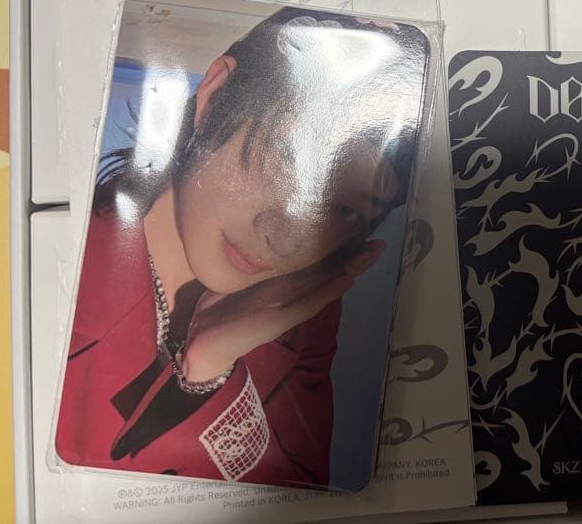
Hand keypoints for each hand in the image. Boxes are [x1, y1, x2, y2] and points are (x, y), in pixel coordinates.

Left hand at [179, 240, 383, 381]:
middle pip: (329, 275)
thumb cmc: (217, 313)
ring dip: (350, 272)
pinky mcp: (278, 320)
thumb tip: (262, 239)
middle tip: (380, 243)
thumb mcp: (237, 283)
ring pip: (325, 288)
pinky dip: (327, 292)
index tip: (362, 233)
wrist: (201, 346)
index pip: (317, 266)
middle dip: (355, 260)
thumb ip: (253, 266)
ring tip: (370, 256)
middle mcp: (291, 297)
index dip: (340, 251)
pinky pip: (308, 304)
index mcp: (282, 287)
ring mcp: (288, 309)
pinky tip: (344, 281)